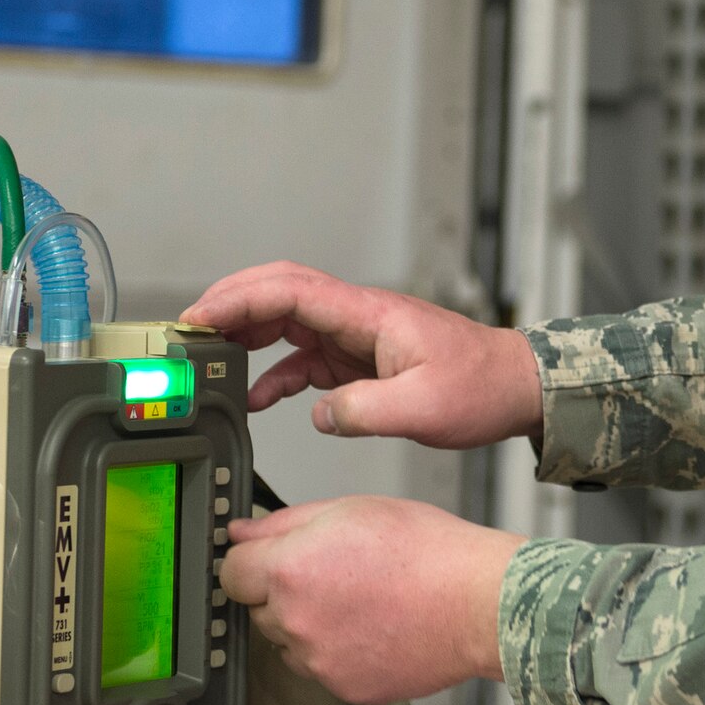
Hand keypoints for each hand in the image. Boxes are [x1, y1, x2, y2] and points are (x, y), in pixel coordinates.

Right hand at [183, 263, 543, 446]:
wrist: (516, 388)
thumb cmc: (482, 387)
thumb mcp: (424, 408)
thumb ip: (364, 410)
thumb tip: (318, 413)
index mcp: (369, 314)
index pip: (290, 291)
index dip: (239, 298)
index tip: (200, 316)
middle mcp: (358, 316)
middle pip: (280, 294)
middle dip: (230, 305)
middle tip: (188, 331)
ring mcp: (357, 335)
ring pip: (288, 321)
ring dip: (247, 335)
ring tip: (210, 358)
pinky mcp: (361, 358)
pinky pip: (306, 357)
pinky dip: (276, 371)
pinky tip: (258, 395)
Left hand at [221, 496, 526, 704]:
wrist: (478, 603)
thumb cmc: (426, 550)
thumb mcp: (351, 509)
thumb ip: (284, 523)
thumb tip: (241, 532)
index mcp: (289, 569)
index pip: (229, 573)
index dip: (249, 561)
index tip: (267, 559)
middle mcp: (294, 621)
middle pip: (257, 609)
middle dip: (282, 592)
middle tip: (333, 573)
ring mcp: (318, 662)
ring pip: (289, 642)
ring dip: (307, 624)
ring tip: (359, 601)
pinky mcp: (344, 688)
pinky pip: (321, 669)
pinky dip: (336, 652)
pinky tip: (373, 627)